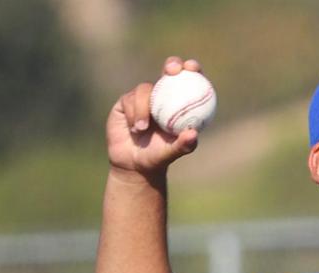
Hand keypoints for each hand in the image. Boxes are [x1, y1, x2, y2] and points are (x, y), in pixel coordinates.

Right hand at [105, 57, 202, 178]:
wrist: (133, 163)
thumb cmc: (158, 156)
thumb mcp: (172, 152)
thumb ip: (183, 144)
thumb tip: (193, 134)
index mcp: (180, 104)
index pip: (190, 82)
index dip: (193, 69)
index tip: (192, 68)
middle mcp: (163, 96)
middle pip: (169, 71)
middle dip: (172, 64)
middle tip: (172, 70)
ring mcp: (143, 97)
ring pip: (144, 89)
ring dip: (144, 107)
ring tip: (142, 128)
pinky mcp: (125, 102)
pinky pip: (129, 100)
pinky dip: (133, 113)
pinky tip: (134, 128)